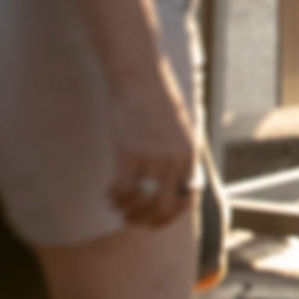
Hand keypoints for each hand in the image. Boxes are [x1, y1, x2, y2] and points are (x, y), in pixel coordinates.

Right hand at [106, 84, 197, 225]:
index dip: (170, 217)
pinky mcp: (128, 153)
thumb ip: (179, 156)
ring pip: (138, 201)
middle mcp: (175, 160)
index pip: (188, 199)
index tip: (155, 223)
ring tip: (117, 206)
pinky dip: (113, 195)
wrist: (140, 75)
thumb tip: (171, 185)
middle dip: (145, 220)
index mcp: (190, 155)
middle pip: (162, 207)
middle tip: (131, 220)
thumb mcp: (180, 128)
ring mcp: (152, 158)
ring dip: (126, 209)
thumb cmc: (157, 100)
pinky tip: (108, 192)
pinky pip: (121, 188)